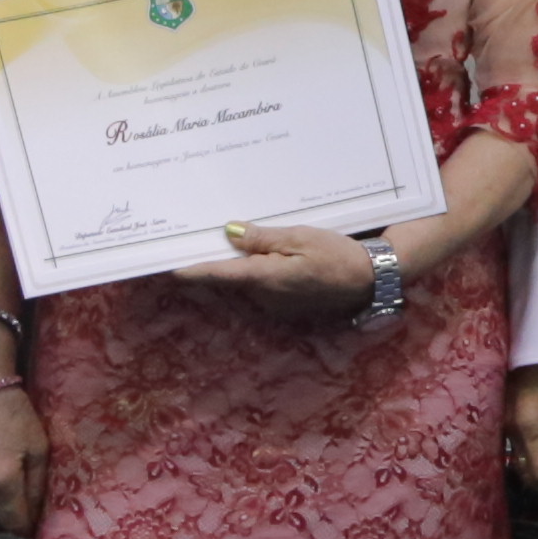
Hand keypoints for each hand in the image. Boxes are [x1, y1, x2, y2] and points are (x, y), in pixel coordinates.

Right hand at [0, 383, 44, 532]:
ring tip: (5, 483)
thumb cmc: (14, 414)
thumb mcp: (39, 447)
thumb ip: (38, 484)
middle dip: (10, 515)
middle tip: (22, 501)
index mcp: (3, 482)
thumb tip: (36, 511)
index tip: (34, 524)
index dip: (27, 527)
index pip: (15, 522)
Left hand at [171, 218, 381, 317]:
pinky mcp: (287, 305)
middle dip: (215, 260)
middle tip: (196, 236)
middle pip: (230, 278)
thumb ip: (263, 237)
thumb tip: (230, 233)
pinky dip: (258, 271)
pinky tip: (264, 253)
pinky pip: (263, 286)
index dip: (191, 269)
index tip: (166, 265)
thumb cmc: (337, 254)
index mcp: (265, 277)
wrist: (371, 279)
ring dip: (239, 265)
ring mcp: (275, 305)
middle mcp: (264, 297)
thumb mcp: (300, 236)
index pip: (218, 274)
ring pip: (246, 281)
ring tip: (229, 237)